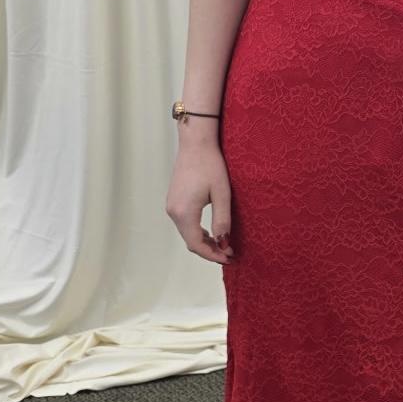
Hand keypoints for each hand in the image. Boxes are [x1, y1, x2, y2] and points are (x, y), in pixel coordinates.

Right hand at [165, 143, 233, 262]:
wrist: (195, 143)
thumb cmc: (210, 165)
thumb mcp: (222, 194)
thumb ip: (222, 220)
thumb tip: (224, 243)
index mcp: (184, 212)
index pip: (197, 244)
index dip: (213, 255)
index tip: (230, 258)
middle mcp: (173, 212)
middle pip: (190, 241)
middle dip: (210, 251)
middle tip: (230, 254)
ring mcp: (172, 206)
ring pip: (187, 233)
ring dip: (205, 242)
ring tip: (224, 245)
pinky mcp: (174, 201)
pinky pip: (185, 224)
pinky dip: (198, 232)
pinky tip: (213, 232)